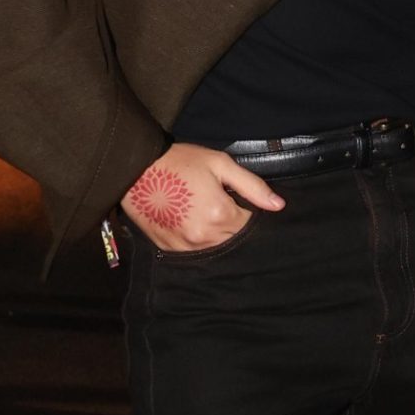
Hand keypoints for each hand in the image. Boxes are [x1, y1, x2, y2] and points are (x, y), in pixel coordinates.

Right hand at [122, 142, 285, 251]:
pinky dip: (198, 242)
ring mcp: (185, 245)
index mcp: (220, 214)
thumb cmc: (180, 161)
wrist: (136, 168)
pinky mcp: (170, 248)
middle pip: (234, 241)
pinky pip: (194, 253)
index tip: (241, 202)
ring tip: (205, 214)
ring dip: (218, 236)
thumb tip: (278, 205)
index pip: (250, 226)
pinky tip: (192, 223)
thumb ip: (251, 186)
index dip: (250, 213)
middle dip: (234, 226)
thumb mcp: (220, 164)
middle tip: (221, 206)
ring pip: (216, 249)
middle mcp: (204, 236)